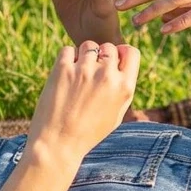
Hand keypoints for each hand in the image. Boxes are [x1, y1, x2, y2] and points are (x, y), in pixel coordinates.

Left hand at [27, 42, 139, 161]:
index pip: (132, 52)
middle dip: (101, 56)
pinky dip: (66, 58)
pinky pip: (68, 50)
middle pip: (109, 47)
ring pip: (89, 46)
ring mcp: (85, 70)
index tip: (113, 62)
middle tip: (90, 74)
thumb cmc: (88, 133)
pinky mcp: (63, 69)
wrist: (58, 144)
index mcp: (125, 88)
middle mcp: (107, 76)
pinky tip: (65, 74)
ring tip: (77, 74)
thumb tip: (121, 64)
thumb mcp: (116, 114)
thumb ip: (122, 88)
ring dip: (84, 55)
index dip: (122, 54)